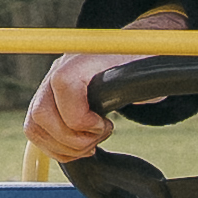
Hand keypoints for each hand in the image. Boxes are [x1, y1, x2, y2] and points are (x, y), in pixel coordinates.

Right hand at [23, 8, 189, 166]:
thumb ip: (150, 80)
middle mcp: (59, 70)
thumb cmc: (142, 61)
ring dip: (63, 147)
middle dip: (72, 139)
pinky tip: (81, 144)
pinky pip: (35, 132)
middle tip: (99, 136)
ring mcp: (48, 86)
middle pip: (40, 115)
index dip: (79, 116)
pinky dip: (56, 147)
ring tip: (91, 142)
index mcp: (85, 59)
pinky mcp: (45, 102)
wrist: (131, 50)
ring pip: (34, 127)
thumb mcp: (151, 70)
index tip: (103, 125)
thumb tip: (163, 90)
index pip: (64, 84)